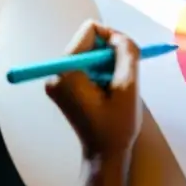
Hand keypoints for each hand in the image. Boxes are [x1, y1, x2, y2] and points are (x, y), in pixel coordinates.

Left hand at [45, 21, 141, 160]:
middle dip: (110, 53)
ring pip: (90, 52)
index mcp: (68, 73)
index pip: (90, 30)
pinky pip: (87, 65)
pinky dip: (102, 72)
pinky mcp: (63, 86)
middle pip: (89, 40)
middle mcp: (56, 73)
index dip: (113, 37)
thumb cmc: (117, 126)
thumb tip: (118, 35)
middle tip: (124, 76)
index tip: (126, 56)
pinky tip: (109, 90)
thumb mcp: (128, 87)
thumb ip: (126, 53)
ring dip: (108, 64)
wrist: (104, 154)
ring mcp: (58, 81)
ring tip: (116, 88)